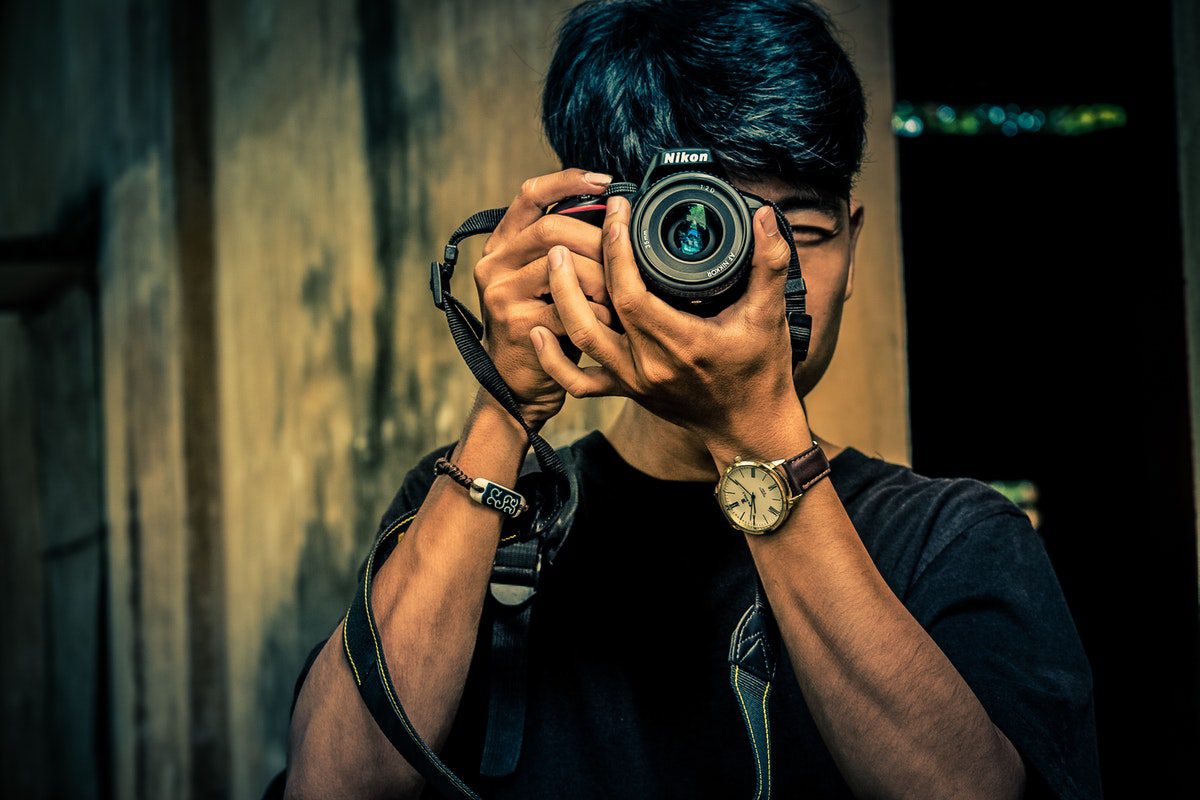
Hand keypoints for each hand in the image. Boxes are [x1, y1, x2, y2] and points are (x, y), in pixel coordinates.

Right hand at [472, 167, 617, 430]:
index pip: (530, 195)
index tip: (607, 181)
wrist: (517, 382)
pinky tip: (611, 319)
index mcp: (501, 245)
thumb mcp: (540, 279)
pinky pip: (571, 307)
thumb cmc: (542, 323)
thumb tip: (613, 212)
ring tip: (619, 291)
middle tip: (624, 254)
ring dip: (601, 279)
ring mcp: (502, 295)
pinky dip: (598, 311)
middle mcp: (494, 265)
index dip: (568, 181)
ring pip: (564, 268)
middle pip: (553, 230)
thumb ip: (562, 247)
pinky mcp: (519, 324)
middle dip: (597, 240)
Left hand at [529, 194, 802, 445]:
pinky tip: (536, 332)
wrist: (750, 430)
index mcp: (681, 342)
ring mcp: (634, 380)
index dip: (617, 248)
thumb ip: (769, 263)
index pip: (631, 292)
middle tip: (565, 231)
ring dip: (560, 300)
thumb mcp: (770, 316)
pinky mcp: (628, 390)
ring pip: (580, 341)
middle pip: (594, 313)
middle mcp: (649, 365)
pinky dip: (554, 359)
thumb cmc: (762, 373)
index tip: (618, 212)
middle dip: (575, 269)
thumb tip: (765, 216)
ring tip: (553, 261)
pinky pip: (579, 380)